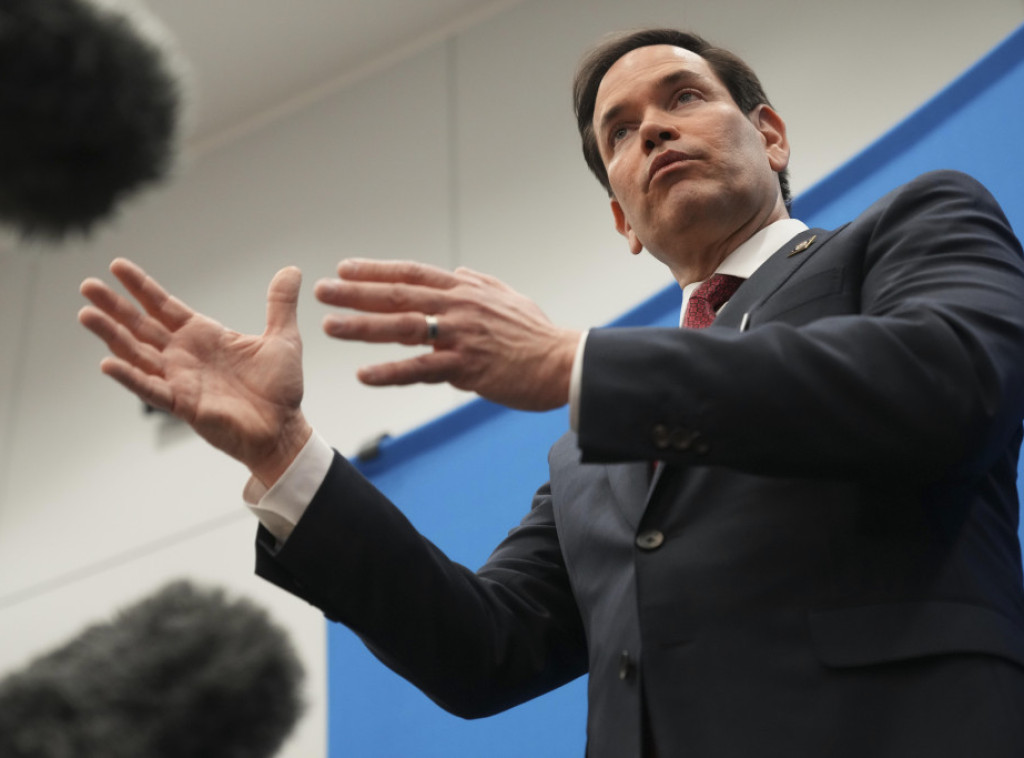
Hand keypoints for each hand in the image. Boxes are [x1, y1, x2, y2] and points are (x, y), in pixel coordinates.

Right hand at [79, 258, 311, 485]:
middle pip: (141, 326)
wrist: (284, 428)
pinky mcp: (184, 405)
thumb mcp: (282, 338)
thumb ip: (279, 304)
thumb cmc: (279, 388)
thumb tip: (291, 271)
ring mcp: (180, 380)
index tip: (117, 266)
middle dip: (114, 306)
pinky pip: (152, 390)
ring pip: (137, 354)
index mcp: (203, 336)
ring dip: (111, 336)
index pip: (164, 306)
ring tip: (86, 314)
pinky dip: (130, 377)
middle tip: (87, 285)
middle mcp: (184, 356)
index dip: (141, 287)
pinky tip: (108, 363)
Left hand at [314, 260, 580, 410]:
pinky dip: (391, 372)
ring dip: (362, 327)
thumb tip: (457, 271)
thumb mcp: (510, 297)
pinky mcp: (467, 367)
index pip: (411, 273)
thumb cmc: (538, 334)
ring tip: (329, 327)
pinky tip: (364, 375)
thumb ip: (480, 283)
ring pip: (402, 327)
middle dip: (355, 293)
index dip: (376, 270)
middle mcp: (458, 307)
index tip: (345, 269)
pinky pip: (421, 370)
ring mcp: (461, 336)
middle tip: (321, 292)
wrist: (564, 363)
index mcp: (465, 290)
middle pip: (397, 295)